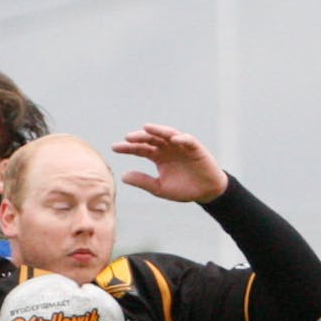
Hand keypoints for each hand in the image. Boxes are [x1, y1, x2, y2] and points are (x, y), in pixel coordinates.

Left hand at [112, 124, 228, 203]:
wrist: (206, 192)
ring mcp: (181, 146)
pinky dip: (181, 138)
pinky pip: (187, 140)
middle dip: (139, 137)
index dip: (128, 148)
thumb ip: (143, 181)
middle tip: (127, 138)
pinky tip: (173, 139)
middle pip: (151, 138)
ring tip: (146, 128)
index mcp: (158, 157)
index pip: (140, 149)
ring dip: (158, 130)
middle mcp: (167, 148)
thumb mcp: (160, 188)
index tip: (114, 148)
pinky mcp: (195, 147)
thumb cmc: (183, 188)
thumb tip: (123, 176)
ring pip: (167, 134)